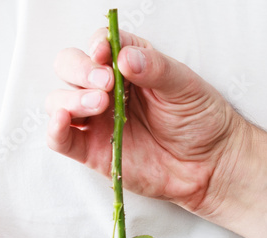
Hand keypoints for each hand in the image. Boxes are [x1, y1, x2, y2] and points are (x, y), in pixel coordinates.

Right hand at [45, 28, 242, 214]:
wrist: (211, 164)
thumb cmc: (201, 119)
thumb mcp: (185, 85)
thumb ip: (155, 68)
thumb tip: (125, 58)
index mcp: (128, 64)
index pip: (100, 44)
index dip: (97, 45)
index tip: (105, 53)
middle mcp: (107, 88)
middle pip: (70, 67)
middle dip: (80, 70)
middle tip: (105, 83)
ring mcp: (97, 119)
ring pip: (60, 100)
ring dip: (70, 98)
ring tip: (99, 104)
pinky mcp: (93, 150)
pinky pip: (61, 139)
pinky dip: (55, 129)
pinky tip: (63, 121)